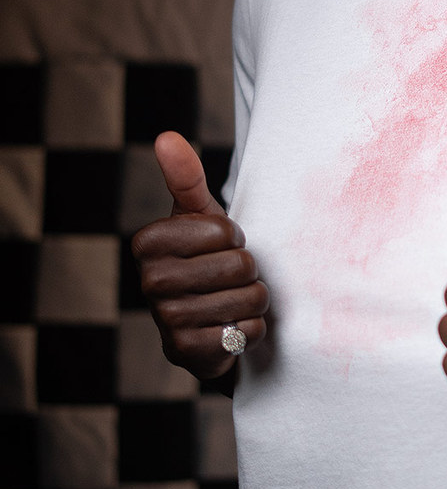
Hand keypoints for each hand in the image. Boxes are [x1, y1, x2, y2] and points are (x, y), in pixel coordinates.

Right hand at [131, 131, 268, 380]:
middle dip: (250, 270)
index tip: (222, 244)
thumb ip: (186, 176)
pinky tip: (233, 327)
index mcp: (149, 242)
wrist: (211, 319)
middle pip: (239, 265)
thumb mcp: (202, 215)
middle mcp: (149, 282)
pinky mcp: (185, 353)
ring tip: (236, 299)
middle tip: (235, 274)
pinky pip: (244, 333)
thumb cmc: (209, 257)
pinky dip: (251, 330)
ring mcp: (165, 320)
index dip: (236, 236)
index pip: (225, 230)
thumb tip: (166, 135)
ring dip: (254, 300)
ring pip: (247, 299)